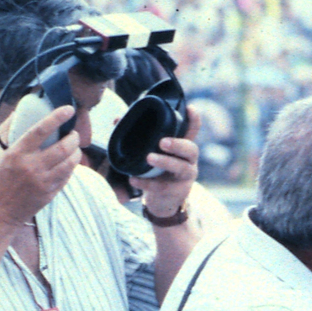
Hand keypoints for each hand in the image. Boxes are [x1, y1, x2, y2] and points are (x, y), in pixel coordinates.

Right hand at [0, 105, 82, 226]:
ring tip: (74, 147)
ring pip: (70, 163)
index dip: (57, 117)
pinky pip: (67, 176)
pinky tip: (69, 162)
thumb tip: (19, 110)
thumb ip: (6, 131)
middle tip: (73, 133)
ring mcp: (42, 182)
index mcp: (16, 153)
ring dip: (76, 152)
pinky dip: (71, 167)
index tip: (68, 109)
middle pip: (63, 147)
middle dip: (73, 137)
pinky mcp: (50, 194)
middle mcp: (31, 167)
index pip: (41, 130)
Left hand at [137, 106, 200, 223]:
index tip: (190, 108)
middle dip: (178, 144)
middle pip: (191, 149)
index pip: (192, 130)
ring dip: (165, 162)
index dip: (194, 120)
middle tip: (162, 142)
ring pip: (181, 168)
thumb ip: (139, 137)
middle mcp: (188, 160)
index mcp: (182, 147)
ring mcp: (185, 176)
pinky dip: (146, 182)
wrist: (163, 202)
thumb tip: (117, 120)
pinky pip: (162, 187)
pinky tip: (133, 179)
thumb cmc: (157, 171)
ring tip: (149, 158)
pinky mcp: (176, 192)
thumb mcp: (152, 153)